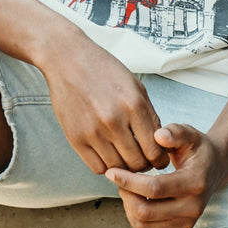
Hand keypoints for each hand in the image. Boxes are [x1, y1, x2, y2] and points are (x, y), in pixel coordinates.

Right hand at [43, 41, 170, 174]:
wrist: (67, 59)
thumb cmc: (104, 70)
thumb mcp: (135, 86)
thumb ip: (148, 115)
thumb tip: (158, 142)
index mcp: (134, 105)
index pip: (155, 149)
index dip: (160, 159)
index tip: (159, 159)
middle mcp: (114, 121)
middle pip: (138, 163)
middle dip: (145, 165)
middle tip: (143, 160)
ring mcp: (93, 131)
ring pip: (118, 168)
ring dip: (125, 167)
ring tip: (126, 157)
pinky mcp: (75, 138)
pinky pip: (96, 167)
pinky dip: (106, 166)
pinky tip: (108, 154)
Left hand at [106, 123, 226, 227]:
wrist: (214, 168)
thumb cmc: (197, 148)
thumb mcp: (189, 134)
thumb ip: (175, 132)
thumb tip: (158, 135)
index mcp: (195, 183)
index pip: (154, 189)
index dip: (129, 181)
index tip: (112, 171)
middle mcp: (193, 208)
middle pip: (146, 212)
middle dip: (125, 194)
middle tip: (118, 178)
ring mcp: (187, 222)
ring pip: (143, 225)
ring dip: (127, 206)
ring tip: (127, 187)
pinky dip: (133, 217)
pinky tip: (134, 198)